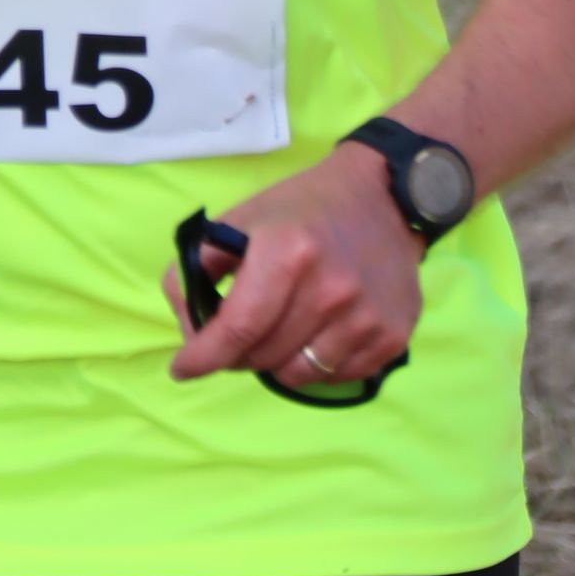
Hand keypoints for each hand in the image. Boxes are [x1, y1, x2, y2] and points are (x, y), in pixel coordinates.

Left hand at [163, 144, 421, 388]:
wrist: (382, 198)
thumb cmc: (303, 209)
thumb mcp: (243, 219)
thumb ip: (201, 265)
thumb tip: (190, 325)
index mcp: (287, 253)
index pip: (237, 327)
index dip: (203, 355)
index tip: (182, 368)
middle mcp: (330, 289)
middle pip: (262, 355)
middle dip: (237, 352)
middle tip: (239, 332)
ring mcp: (365, 317)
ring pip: (296, 375)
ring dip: (276, 361)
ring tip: (279, 329)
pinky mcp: (392, 336)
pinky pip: (336, 378)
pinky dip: (315, 366)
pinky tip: (316, 333)